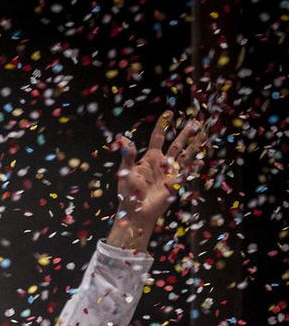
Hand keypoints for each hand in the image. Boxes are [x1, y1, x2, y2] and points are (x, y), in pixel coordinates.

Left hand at [105, 111, 207, 252]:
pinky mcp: (177, 184)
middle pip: (177, 143)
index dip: (163, 125)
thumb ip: (127, 155)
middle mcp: (163, 163)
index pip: (158, 137)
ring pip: (186, 154)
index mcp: (150, 158)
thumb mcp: (125, 172)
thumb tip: (122, 138)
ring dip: (195, 144)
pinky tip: (200, 159)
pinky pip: (187, 172)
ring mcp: (171, 173)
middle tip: (195, 120)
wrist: (136, 213)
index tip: (169, 112)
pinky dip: (194, 166)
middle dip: (186, 132)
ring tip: (204, 132)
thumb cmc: (128, 194)